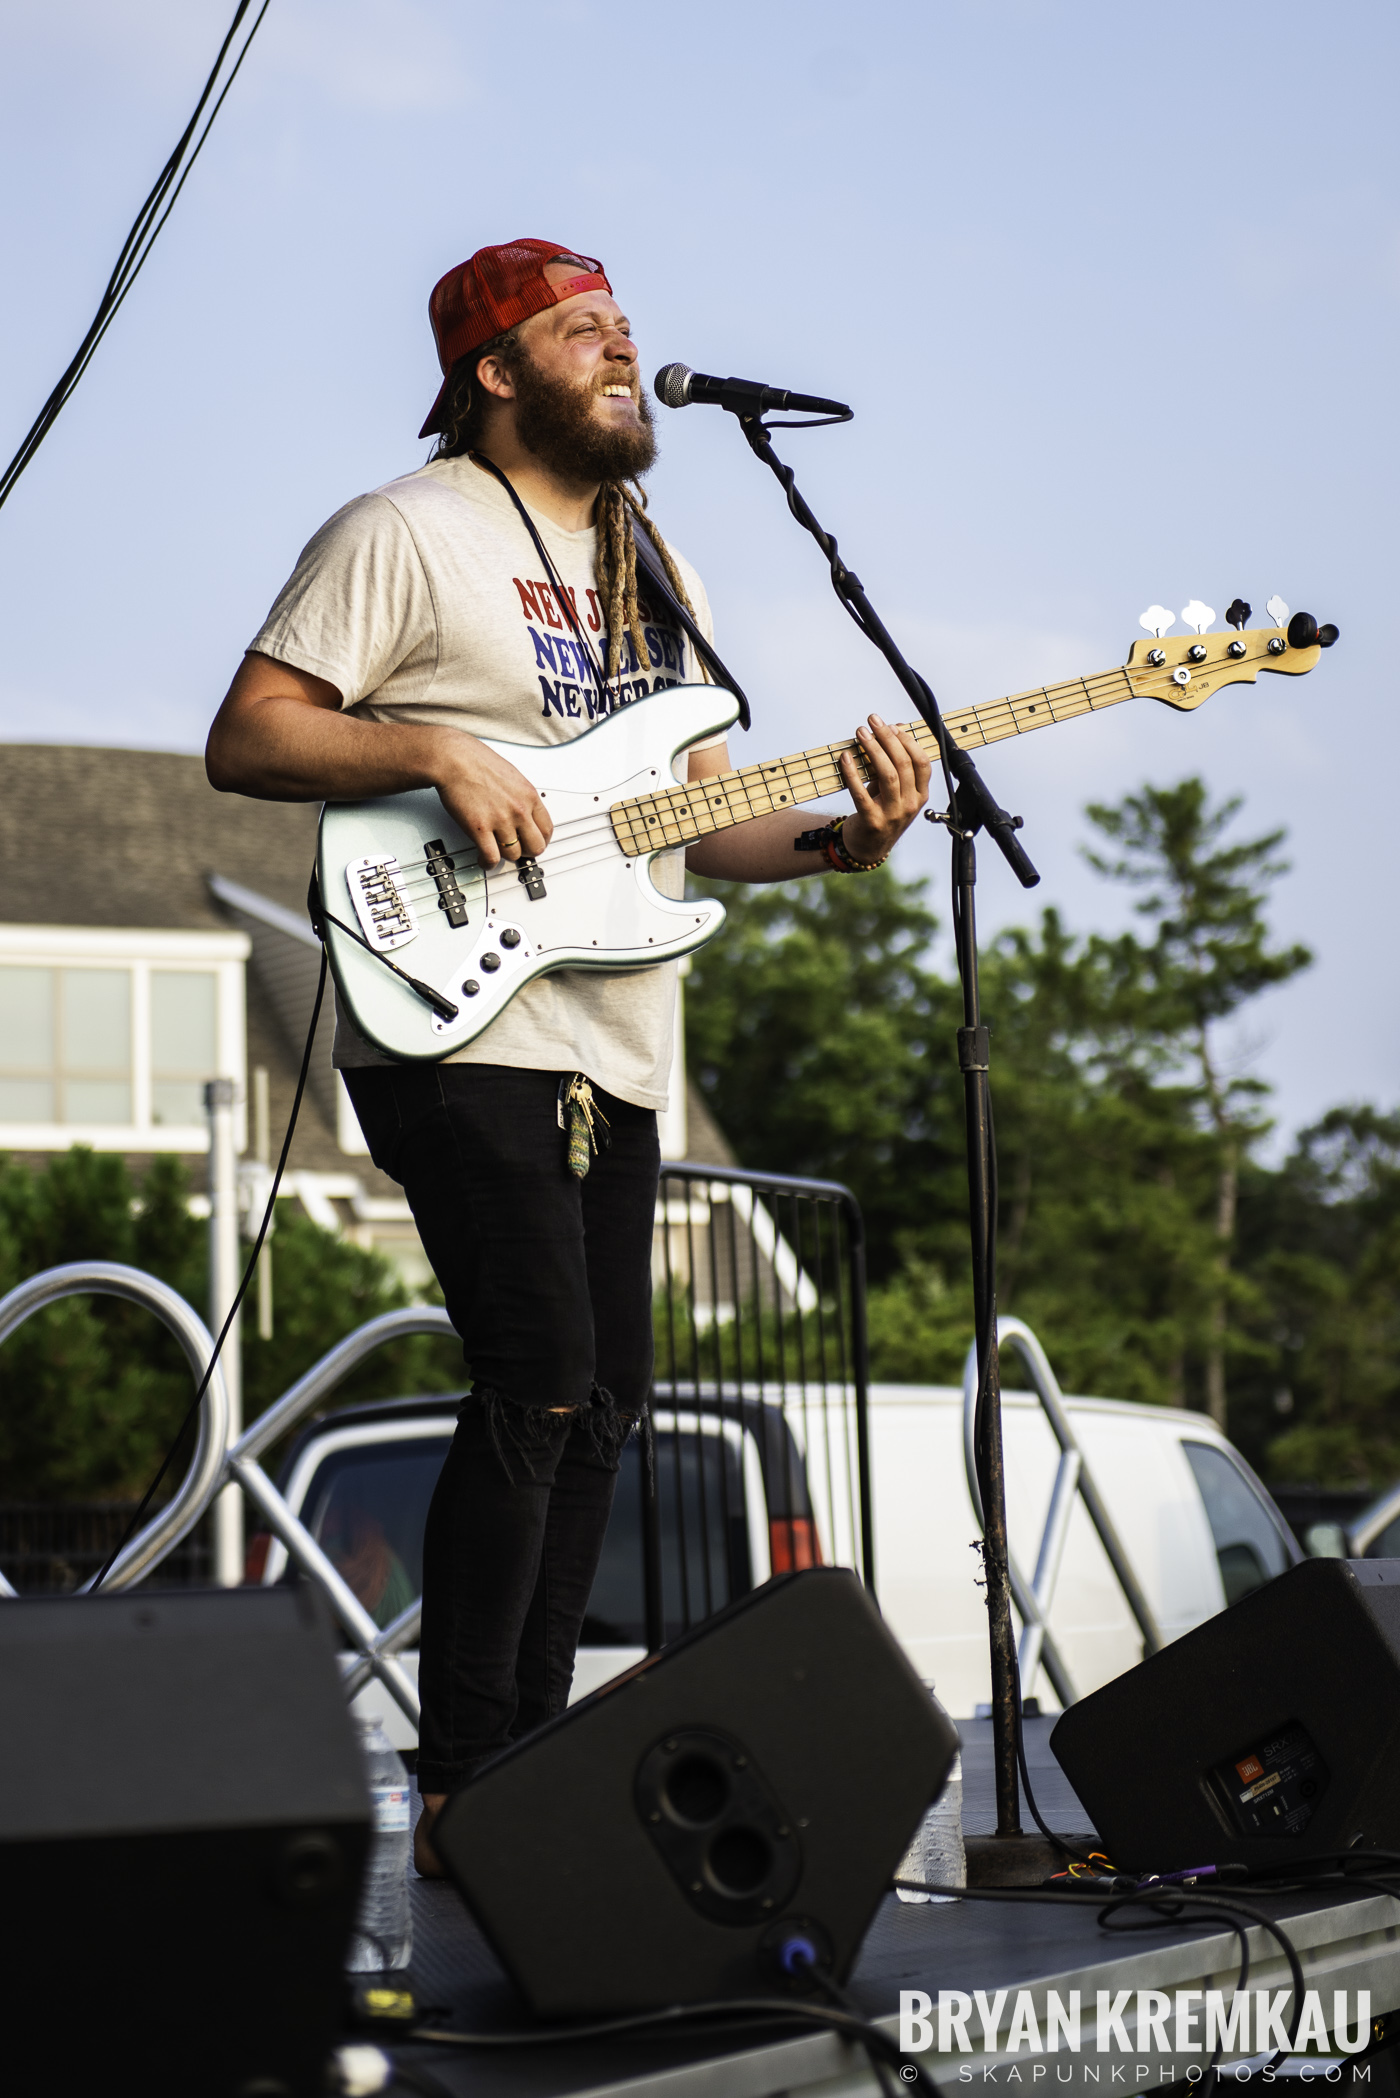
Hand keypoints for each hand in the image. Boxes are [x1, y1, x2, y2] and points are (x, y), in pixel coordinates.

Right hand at [438, 738, 551, 868]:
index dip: (540, 840)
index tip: (532, 842)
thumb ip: (521, 796)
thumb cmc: (477, 761)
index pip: (547, 829)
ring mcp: (500, 820)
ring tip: (495, 851)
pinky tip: (484, 859)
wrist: (453, 759)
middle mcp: (519, 810)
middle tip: (517, 850)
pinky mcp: (480, 829)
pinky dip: (488, 863)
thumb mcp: (512, 775)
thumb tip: (524, 812)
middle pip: (535, 847)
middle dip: (526, 851)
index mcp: (529, 796)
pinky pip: (491, 857)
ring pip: (513, 854)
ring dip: (504, 855)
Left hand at [838, 716, 930, 864]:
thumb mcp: (895, 789)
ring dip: (872, 749)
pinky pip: (861, 793)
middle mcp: (910, 805)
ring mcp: (892, 814)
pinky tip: (845, 757)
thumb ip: (897, 762)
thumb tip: (896, 727)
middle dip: (887, 738)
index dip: (907, 741)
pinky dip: (852, 772)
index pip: (922, 762)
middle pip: (903, 764)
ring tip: (861, 733)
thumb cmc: (882, 811)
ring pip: (886, 775)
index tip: (891, 726)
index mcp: (920, 795)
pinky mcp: (872, 821)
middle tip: (872, 721)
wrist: (868, 847)